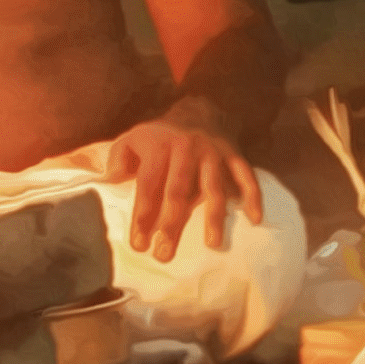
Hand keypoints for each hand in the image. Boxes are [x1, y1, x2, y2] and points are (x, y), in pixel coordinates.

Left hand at [102, 111, 264, 262]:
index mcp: (160, 147)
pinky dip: (252, 196)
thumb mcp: (133, 138)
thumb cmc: (160, 135)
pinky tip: (254, 219)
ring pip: (213, 188)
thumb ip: (118, 159)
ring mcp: (213, 153)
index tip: (139, 244)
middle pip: (179, 192)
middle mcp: (187, 149)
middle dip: (172, 225)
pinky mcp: (234, 155)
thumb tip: (110, 182)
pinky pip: (246, 177)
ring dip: (214, 216)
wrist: (197, 109)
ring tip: (212, 244)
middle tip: (165, 254)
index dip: (142, 216)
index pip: (148, 186)